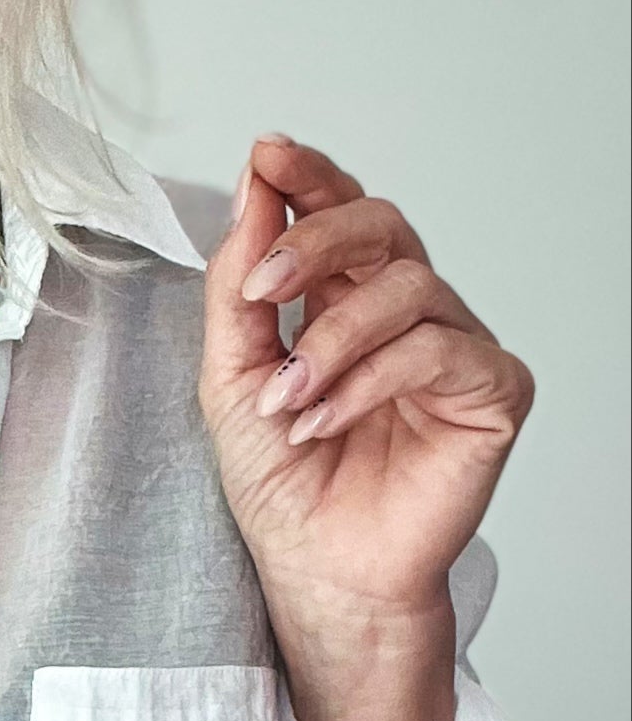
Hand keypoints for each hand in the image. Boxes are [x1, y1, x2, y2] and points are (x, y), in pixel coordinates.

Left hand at [198, 135, 535, 647]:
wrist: (316, 566)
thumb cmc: (280, 480)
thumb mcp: (230, 373)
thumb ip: (237, 286)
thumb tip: (252, 187)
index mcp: (341, 297)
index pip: (336, 211)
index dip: (308, 176)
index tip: (267, 154)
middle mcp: (404, 311)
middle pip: (382, 223)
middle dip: (315, 240)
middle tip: (260, 287)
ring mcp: (453, 346)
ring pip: (406, 287)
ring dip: (329, 342)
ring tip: (285, 402)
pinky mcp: (491, 390)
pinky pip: (435, 350)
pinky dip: (367, 381)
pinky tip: (323, 420)